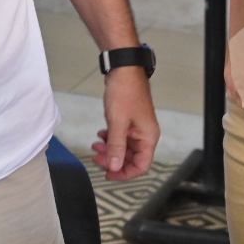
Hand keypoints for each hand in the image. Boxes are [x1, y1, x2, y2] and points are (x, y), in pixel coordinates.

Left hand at [94, 66, 159, 180]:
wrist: (123, 69)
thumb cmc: (124, 92)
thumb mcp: (117, 122)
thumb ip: (116, 146)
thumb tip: (115, 167)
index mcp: (148, 137)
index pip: (141, 166)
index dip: (124, 174)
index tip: (107, 174)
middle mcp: (145, 135)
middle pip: (131, 158)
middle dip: (113, 160)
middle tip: (96, 157)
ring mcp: (137, 127)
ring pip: (124, 148)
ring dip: (110, 149)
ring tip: (95, 146)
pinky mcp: (129, 120)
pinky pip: (121, 137)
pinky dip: (110, 139)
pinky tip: (100, 135)